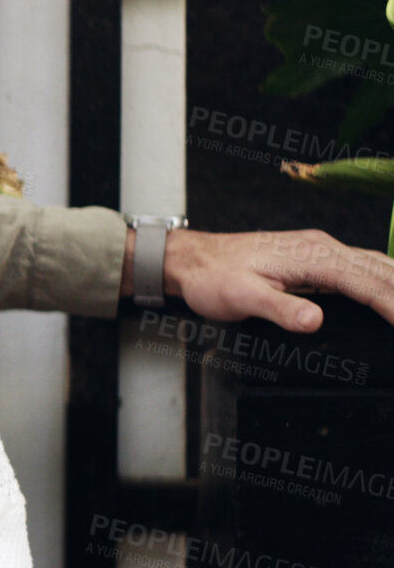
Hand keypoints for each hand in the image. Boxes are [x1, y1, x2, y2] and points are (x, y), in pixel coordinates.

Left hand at [163, 228, 393, 330]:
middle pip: (380, 270)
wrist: (193, 259)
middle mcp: (322, 247)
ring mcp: (320, 248)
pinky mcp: (315, 253)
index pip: (366, 283)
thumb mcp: (241, 297)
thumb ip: (280, 309)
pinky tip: (389, 288)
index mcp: (311, 256)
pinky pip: (361, 263)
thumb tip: (315, 320)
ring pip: (374, 263)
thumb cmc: (213, 277)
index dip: (392, 305)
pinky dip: (383, 277)